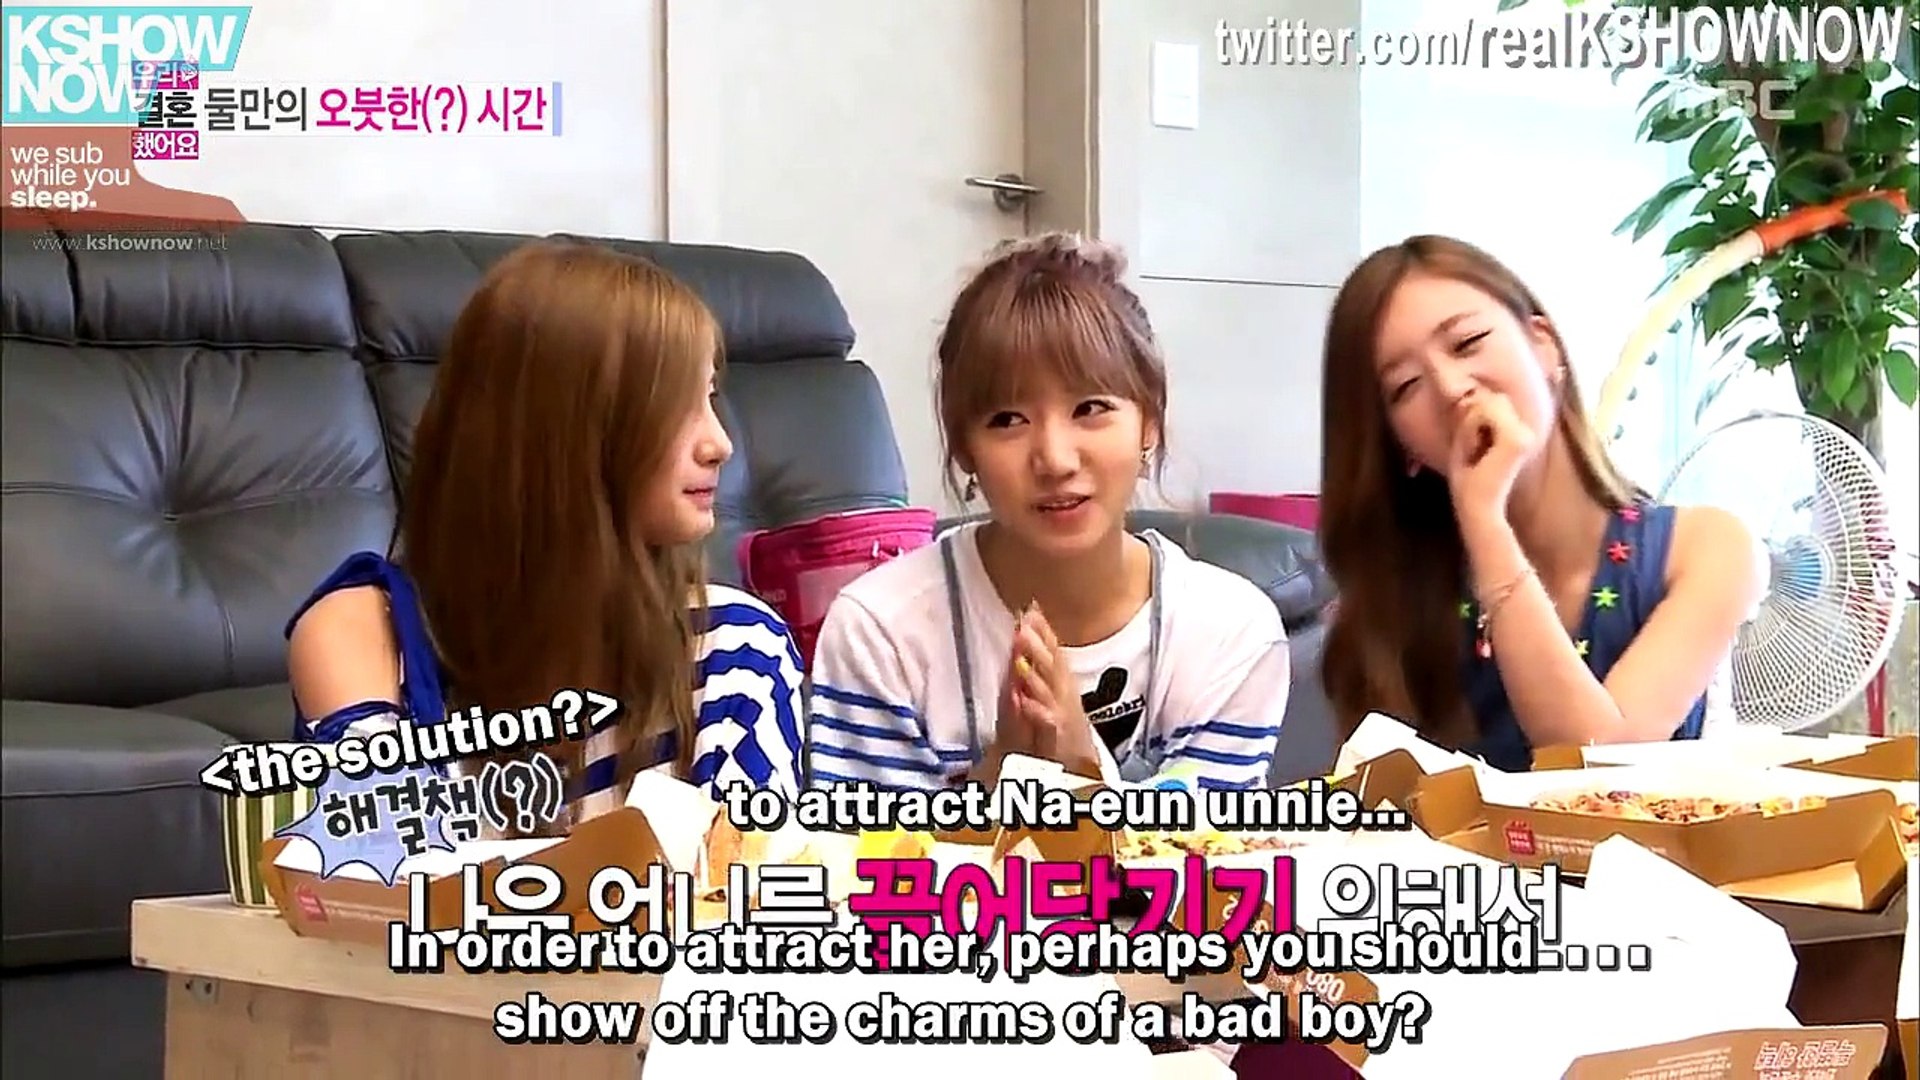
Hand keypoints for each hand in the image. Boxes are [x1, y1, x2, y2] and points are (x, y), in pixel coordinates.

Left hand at [1009, 606, 1103, 777]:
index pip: (1053, 649)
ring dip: (1034, 673)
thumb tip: (1022, 631)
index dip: (1043, 629)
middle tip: (1023, 624)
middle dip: (1038, 644)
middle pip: (1052, 665)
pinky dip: (1035, 710)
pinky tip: (1022, 700)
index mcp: (1061, 679)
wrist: (1075, 759)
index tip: (1031, 608)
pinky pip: (1046, 721)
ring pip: (1049, 690)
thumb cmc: (1059, 721)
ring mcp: (1062, 712)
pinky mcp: (1058, 735)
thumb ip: (1037, 663)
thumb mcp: (1048, 689)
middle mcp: (1064, 692)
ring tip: (1021, 659)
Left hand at [1447, 390, 1535, 523]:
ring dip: (1470, 426)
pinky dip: (1470, 430)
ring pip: (1488, 403)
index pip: (1495, 401)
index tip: (1473, 446)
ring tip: (1474, 451)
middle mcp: (1528, 430)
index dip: (1474, 417)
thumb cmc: (1469, 478)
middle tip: (1472, 450)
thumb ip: (1472, 416)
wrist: (1476, 507)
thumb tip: (1472, 394)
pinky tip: (1475, 451)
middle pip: (1492, 399)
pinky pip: (1483, 413)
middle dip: (1472, 419)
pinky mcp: (1517, 440)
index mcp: (1519, 432)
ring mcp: (1526, 434)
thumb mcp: (1467, 440)